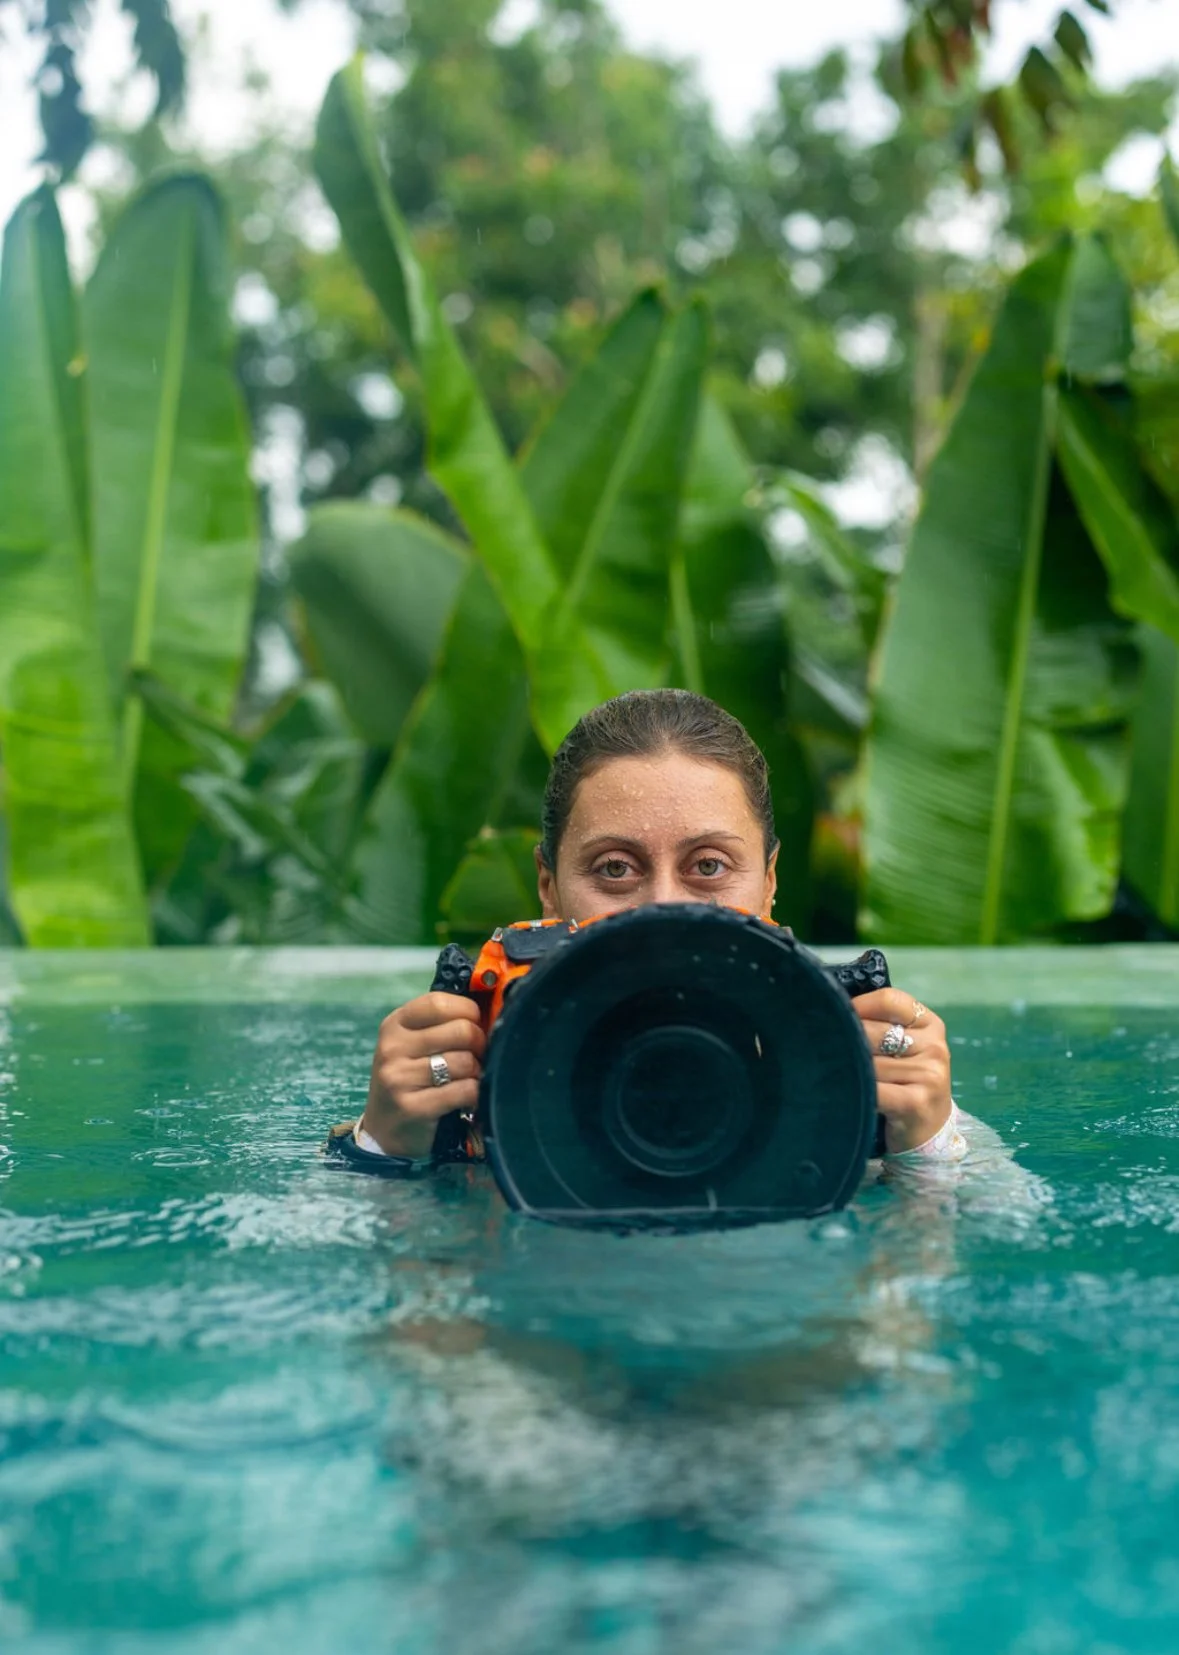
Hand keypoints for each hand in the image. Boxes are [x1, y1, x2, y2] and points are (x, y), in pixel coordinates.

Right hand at [360, 992, 485, 1158]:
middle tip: (475, 1056)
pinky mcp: (412, 1107)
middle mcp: (392, 1048)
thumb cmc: (409, 1078)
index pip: (439, 1002)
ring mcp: (399, 1078)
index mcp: (394, 1025)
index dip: (468, 1011)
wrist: (383, 1129)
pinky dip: (474, 1094)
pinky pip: (464, 1090)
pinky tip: (467, 1098)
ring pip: (465, 1062)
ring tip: (467, 1079)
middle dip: (479, 1043)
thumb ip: (442, 1024)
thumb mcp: (413, 1044)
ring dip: (476, 1072)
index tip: (473, 1024)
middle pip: (461, 1030)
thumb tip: (490, 1007)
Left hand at [851, 988, 951, 1153]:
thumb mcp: (904, 1048)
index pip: (890, 1001)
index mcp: (930, 1024)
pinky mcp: (916, 1102)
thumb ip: (880, 1025)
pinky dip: (856, 1090)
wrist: (930, 1129)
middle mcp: (935, 1046)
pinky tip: (848, 1092)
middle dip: (848, 1041)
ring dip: (850, 1070)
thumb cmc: (906, 1081)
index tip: (839, 1018)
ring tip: (837, 1074)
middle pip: (875, 1032)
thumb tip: (835, 1008)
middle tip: (826, 1050)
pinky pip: (874, 1089)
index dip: (859, 1006)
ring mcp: (929, 1075)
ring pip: (870, 1063)